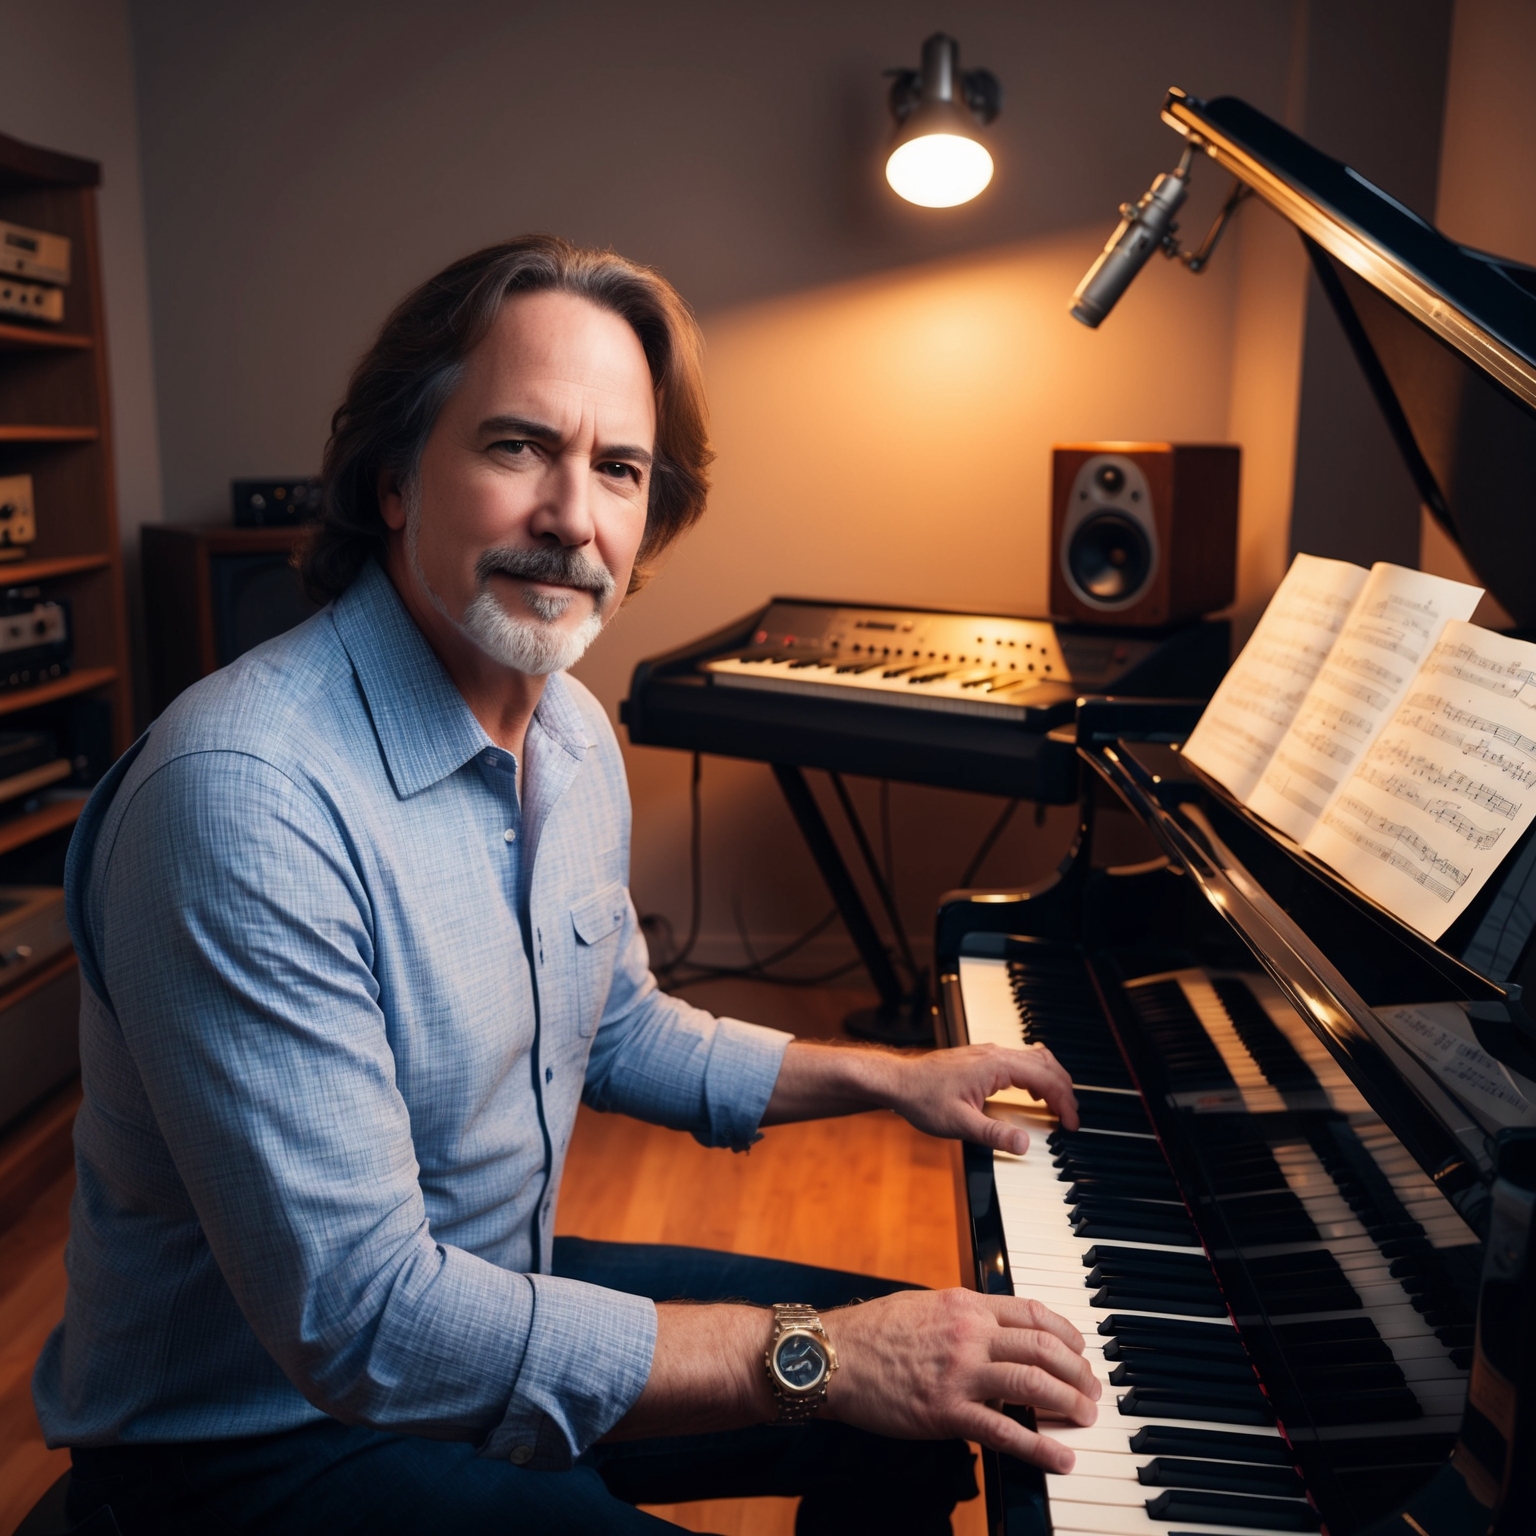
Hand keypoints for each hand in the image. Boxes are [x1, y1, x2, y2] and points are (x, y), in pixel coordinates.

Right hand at [822, 1289, 1098, 1471]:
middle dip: (1078, 1372)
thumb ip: (962, 1316)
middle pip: (1043, 1348)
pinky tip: (1060, 1458)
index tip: (1080, 1352)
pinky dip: (1039, 1447)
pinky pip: (1004, 1430)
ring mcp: (959, 1372)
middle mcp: (969, 1333)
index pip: (1033, 1313)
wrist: (832, 1357)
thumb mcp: (924, 1305)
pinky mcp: (946, 1412)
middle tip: (1091, 1392)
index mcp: (965, 1305)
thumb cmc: (872, 1333)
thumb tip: (994, 1329)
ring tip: (1085, 1420)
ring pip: (1033, 1383)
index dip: (1067, 1334)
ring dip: (1068, 1403)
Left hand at [887, 1043, 1078, 1152]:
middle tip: (1070, 1116)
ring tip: (1059, 1105)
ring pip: (1034, 1058)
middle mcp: (995, 1053)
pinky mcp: (981, 1058)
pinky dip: (1036, 1075)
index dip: (1064, 1101)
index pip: (1044, 1078)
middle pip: (1045, 1063)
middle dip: (1064, 1089)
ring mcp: (988, 1053)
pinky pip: (1019, 1060)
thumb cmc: (923, 1097)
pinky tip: (1032, 1092)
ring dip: (1051, 1079)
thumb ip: (993, 1134)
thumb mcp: (959, 1123)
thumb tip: (1024, 1144)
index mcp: (995, 1065)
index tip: (1072, 1123)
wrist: (898, 1081)